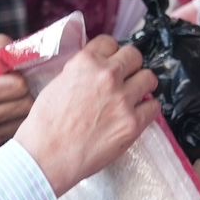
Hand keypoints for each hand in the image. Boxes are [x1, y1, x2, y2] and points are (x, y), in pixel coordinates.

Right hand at [15, 36, 158, 195]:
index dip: (111, 53)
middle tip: (126, 78)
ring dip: (143, 86)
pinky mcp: (133, 123)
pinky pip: (154, 107)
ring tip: (136, 95)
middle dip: (130, 66)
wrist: (46, 157)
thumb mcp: (56, 84)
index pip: (110, 42)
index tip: (111, 62)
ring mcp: (123, 99)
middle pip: (134, 56)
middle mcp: (107, 76)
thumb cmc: (44, 125)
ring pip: (149, 78)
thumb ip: (79, 72)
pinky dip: (147, 110)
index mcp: (85, 63)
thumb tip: (94, 71)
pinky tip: (138, 115)